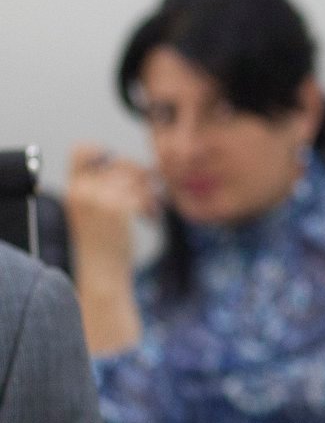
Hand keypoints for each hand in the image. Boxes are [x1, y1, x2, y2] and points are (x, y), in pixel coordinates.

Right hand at [66, 144, 157, 274]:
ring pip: (137, 179)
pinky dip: (152, 206)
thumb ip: (100, 187)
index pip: (81, 151)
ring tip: (150, 208)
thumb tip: (132, 166)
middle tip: (149, 191)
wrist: (102, 272)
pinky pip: (144, 195)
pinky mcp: (119, 209)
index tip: (117, 161)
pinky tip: (151, 218)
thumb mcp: (90, 210)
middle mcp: (84, 190)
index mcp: (73, 188)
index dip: (102, 150)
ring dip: (149, 193)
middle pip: (120, 164)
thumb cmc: (101, 242)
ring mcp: (101, 199)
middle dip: (140, 176)